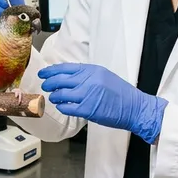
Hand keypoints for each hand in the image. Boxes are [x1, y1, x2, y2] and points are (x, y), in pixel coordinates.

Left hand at [39, 63, 167, 143]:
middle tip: (45, 85)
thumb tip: (68, 77)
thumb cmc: (120, 93)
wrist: (133, 107)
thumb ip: (87, 75)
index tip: (44, 73)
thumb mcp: (104, 76)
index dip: (52, 70)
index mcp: (92, 70)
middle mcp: (88, 80)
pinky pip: (67, 108)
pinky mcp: (87, 110)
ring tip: (54, 97)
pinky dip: (62, 107)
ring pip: (61, 95)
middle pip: (60, 80)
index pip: (66, 68)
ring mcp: (87, 95)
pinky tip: (62, 107)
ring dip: (55, 96)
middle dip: (49, 83)